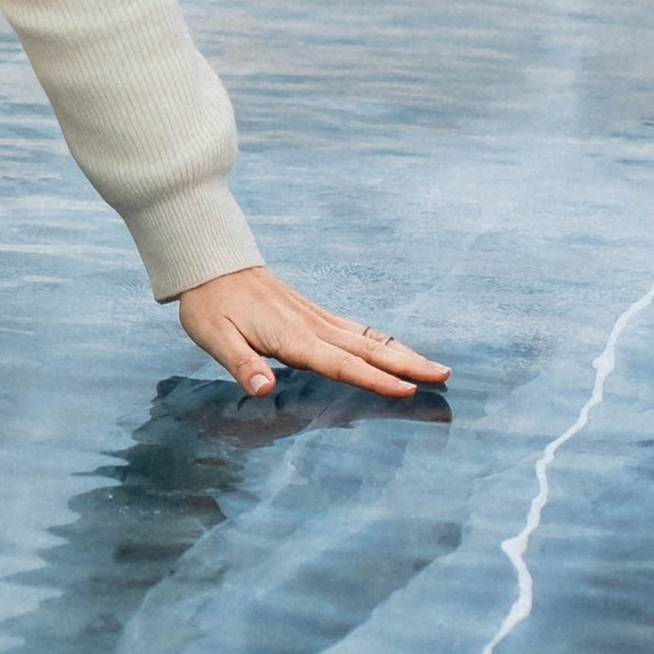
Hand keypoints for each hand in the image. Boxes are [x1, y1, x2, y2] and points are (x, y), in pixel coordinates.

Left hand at [178, 265, 449, 400]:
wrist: (209, 263)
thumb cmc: (209, 304)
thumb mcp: (214, 337)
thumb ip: (241, 364)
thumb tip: (264, 390)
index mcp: (291, 337)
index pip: (340, 363)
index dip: (373, 379)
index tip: (407, 390)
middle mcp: (311, 326)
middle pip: (366, 350)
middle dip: (406, 364)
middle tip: (445, 377)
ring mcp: (314, 317)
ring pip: (366, 338)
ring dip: (401, 353)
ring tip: (435, 367)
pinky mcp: (311, 314)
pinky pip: (354, 329)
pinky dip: (381, 341)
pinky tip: (394, 349)